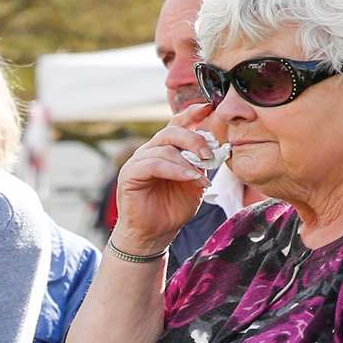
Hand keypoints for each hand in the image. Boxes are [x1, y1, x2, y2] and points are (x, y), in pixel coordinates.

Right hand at [112, 104, 215, 253]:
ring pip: (164, 148)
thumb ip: (200, 165)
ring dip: (187, 160)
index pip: (176, 125)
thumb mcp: (193, 184)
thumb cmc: (172, 210)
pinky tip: (190, 178)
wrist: (154, 235)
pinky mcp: (130, 174)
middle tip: (209, 155)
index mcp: (164, 150)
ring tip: (200, 176)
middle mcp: (149, 151)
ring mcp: (138, 161)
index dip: (191, 114)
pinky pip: (154, 164)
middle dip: (194, 140)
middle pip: (171, 132)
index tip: (209, 107)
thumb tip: (213, 149)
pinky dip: (175, 169)